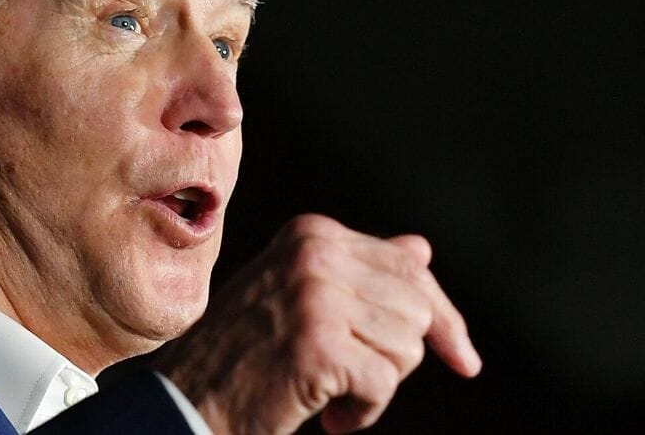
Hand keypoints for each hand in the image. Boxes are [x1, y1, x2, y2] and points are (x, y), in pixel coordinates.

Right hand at [155, 214, 480, 433]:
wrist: (187, 398)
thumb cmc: (243, 353)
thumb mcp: (299, 298)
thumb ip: (359, 271)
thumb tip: (421, 249)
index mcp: (311, 234)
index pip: (411, 269)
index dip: (444, 320)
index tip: (463, 358)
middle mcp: (314, 254)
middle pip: (417, 309)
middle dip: (398, 356)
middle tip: (353, 378)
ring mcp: (314, 297)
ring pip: (407, 348)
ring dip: (376, 386)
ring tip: (329, 393)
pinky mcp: (317, 345)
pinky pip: (383, 384)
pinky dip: (363, 413)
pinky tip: (328, 418)